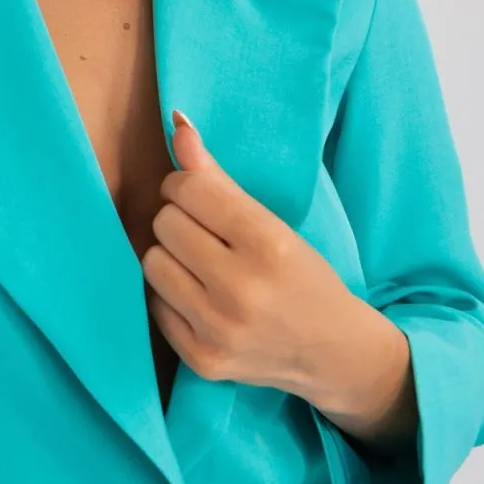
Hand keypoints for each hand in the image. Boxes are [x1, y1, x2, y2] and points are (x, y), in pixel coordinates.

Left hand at [140, 108, 361, 396]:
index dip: (186, 186)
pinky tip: (198, 295)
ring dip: (169, 256)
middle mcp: (242, 289)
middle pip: (165, 224)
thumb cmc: (303, 276)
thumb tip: (177, 124)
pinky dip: (171, 294)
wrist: (332, 352)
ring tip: (199, 263)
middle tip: (204, 232)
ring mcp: (219, 329)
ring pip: (152, 262)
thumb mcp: (274, 224)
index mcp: (269, 245)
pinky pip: (155, 304)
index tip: (200, 196)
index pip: (190, 190)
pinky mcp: (202, 359)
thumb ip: (219, 177)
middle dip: (179, 220)